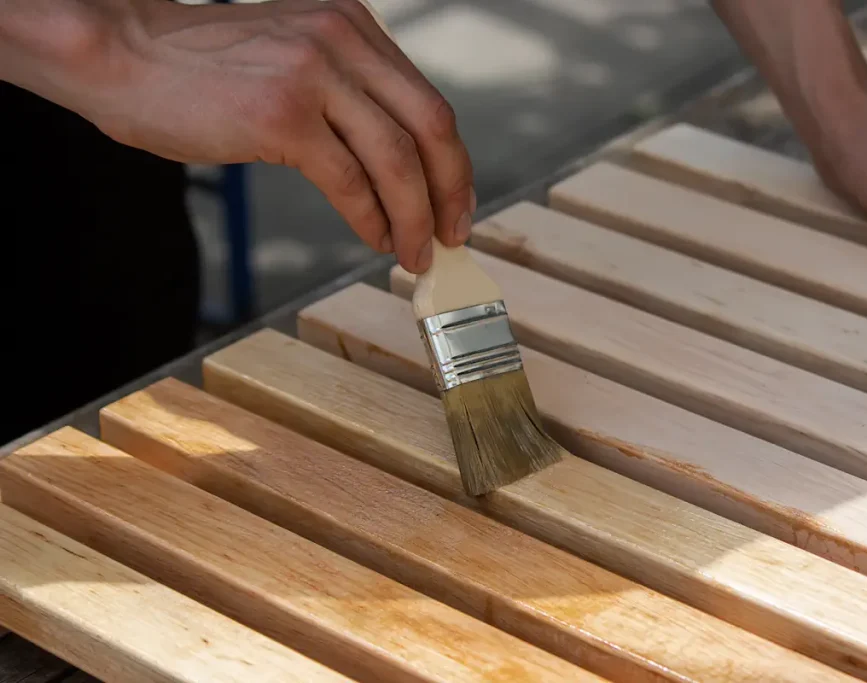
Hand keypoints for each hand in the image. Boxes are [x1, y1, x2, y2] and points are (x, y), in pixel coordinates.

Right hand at [75, 0, 474, 273]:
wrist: (120, 54)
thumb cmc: (198, 67)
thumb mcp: (293, 59)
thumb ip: (346, 94)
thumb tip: (395, 163)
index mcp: (352, 24)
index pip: (427, 101)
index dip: (452, 163)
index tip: (456, 202)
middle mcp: (342, 38)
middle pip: (432, 127)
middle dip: (450, 192)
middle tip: (451, 235)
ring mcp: (312, 74)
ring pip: (397, 159)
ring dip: (414, 217)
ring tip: (414, 252)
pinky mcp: (282, 114)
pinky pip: (350, 180)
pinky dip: (371, 217)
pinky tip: (375, 238)